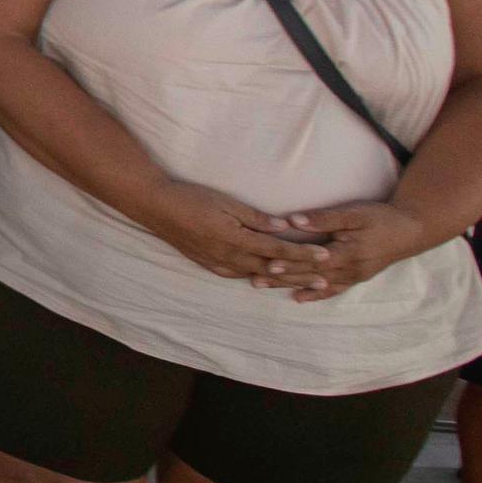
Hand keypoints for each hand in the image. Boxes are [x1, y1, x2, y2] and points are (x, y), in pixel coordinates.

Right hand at [140, 178, 327, 283]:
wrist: (155, 207)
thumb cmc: (192, 199)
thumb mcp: (228, 204)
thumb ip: (257, 219)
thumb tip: (285, 227)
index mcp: (237, 241)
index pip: (278, 251)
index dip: (304, 255)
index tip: (326, 257)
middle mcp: (230, 258)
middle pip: (272, 269)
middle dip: (300, 274)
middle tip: (326, 280)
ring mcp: (218, 264)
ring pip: (256, 275)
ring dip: (281, 279)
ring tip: (302, 283)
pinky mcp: (208, 264)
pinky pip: (238, 275)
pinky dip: (257, 277)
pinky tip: (264, 278)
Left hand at [272, 199, 433, 298]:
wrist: (411, 230)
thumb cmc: (381, 218)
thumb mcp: (354, 214)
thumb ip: (324, 219)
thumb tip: (294, 220)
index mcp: (347, 253)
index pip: (312, 260)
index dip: (290, 261)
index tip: (266, 262)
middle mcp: (349, 269)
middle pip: (309, 274)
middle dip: (281, 277)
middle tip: (253, 279)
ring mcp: (353, 276)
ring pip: (316, 284)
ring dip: (289, 285)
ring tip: (262, 286)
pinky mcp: (356, 277)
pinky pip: (333, 289)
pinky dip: (316, 295)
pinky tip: (298, 299)